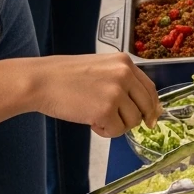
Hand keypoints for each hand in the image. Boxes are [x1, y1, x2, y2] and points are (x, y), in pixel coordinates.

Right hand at [31, 53, 159, 137]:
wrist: (41, 81)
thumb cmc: (64, 76)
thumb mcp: (100, 68)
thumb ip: (121, 81)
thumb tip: (141, 104)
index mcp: (124, 62)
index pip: (150, 87)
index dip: (152, 105)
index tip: (151, 116)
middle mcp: (125, 75)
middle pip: (146, 106)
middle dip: (137, 119)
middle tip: (123, 123)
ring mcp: (116, 92)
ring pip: (132, 121)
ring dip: (117, 125)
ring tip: (96, 118)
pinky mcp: (106, 110)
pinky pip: (116, 130)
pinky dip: (105, 132)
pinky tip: (91, 123)